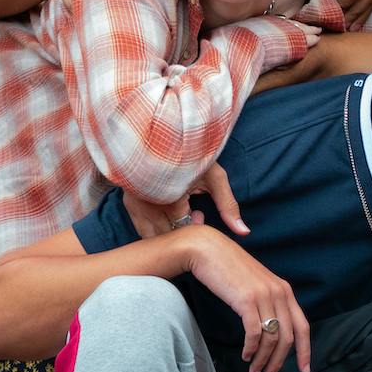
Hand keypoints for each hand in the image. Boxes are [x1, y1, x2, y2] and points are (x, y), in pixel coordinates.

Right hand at [121, 159, 250, 249]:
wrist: (162, 134)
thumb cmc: (193, 154)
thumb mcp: (215, 176)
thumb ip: (228, 205)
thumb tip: (244, 232)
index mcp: (171, 202)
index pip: (183, 232)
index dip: (194, 224)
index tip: (199, 211)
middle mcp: (148, 206)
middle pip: (167, 237)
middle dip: (180, 229)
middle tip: (190, 210)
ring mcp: (134, 205)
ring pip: (151, 237)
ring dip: (165, 230)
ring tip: (176, 210)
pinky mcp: (127, 203)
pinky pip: (140, 228)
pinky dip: (153, 226)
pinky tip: (162, 210)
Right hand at [179, 227, 308, 371]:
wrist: (207, 249)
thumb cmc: (227, 268)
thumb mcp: (255, 285)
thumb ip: (267, 302)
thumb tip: (270, 329)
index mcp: (285, 290)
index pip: (303, 326)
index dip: (305, 350)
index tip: (304, 370)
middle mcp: (279, 292)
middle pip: (287, 337)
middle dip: (279, 362)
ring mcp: (264, 295)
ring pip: (271, 338)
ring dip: (263, 360)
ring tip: (254, 371)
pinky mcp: (247, 299)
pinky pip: (254, 333)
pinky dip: (251, 349)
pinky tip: (245, 356)